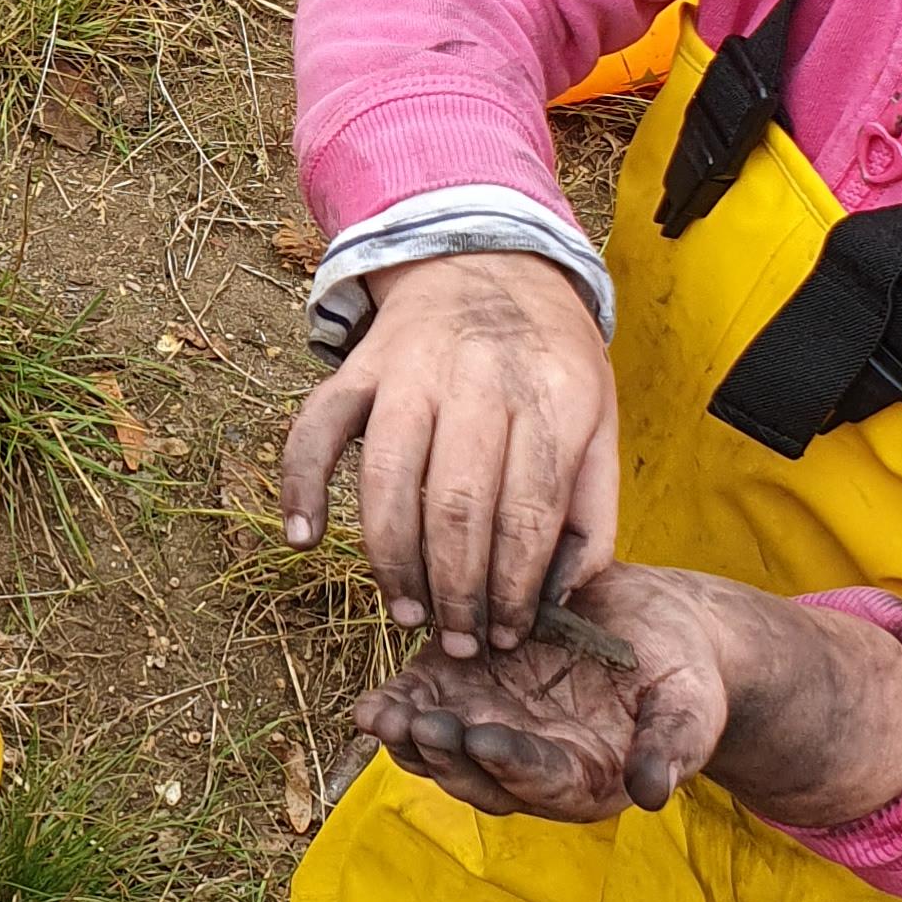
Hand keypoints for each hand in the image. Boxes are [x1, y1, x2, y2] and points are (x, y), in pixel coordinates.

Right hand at [278, 250, 616, 655]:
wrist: (490, 259)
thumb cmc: (550, 359)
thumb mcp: (601, 418)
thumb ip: (592, 508)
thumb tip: (563, 596)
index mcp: (553, 396)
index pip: (529, 513)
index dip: (514, 588)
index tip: (506, 635)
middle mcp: (480, 378)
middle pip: (458, 506)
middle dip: (455, 590)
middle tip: (456, 642)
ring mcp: (412, 368)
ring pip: (388, 479)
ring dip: (391, 561)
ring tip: (408, 614)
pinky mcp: (360, 365)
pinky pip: (316, 427)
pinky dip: (300, 483)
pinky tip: (304, 539)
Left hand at [360, 563, 901, 829]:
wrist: (658, 629)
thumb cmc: (685, 676)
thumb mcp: (690, 707)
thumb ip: (671, 747)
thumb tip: (654, 793)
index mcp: (586, 779)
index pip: (543, 780)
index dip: (512, 763)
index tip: (484, 740)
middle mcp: (530, 765)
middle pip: (479, 775)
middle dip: (446, 755)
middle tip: (418, 728)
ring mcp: (494, 728)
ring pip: (443, 750)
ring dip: (409, 739)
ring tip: (380, 719)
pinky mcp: (470, 687)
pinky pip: (427, 706)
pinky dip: (399, 707)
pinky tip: (372, 704)